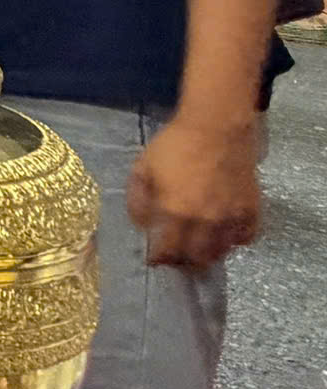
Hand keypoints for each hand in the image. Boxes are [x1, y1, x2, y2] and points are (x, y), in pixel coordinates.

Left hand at [127, 112, 262, 269]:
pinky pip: (246, 237)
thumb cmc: (174, 145)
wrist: (216, 127)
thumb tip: (143, 226)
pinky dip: (235, 241)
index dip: (159, 259)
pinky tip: (225, 235)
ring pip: (221, 252)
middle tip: (178, 258)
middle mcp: (205, 221)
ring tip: (199, 249)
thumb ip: (138, 201)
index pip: (167, 250)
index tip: (154, 260)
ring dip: (208, 254)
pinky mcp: (251, 210)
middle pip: (196, 257)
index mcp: (175, 212)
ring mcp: (231, 217)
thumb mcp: (142, 168)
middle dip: (184, 261)